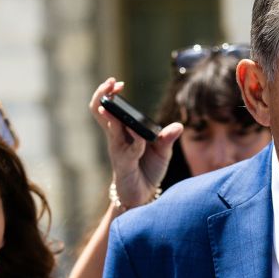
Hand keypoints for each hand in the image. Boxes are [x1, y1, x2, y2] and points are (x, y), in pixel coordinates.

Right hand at [90, 76, 182, 207]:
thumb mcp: (161, 152)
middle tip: (111, 83)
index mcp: (123, 131)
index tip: (117, 83)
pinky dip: (136, 141)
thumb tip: (178, 126)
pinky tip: (142, 137)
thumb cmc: (148, 170)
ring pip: (109, 127)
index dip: (110, 93)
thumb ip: (166, 138)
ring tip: (110, 101)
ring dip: (112, 114)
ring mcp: (118, 150)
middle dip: (102, 95)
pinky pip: (129, 149)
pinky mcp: (123, 164)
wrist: (143, 195)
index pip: (110, 108)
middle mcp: (116, 138)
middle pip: (100, 112)